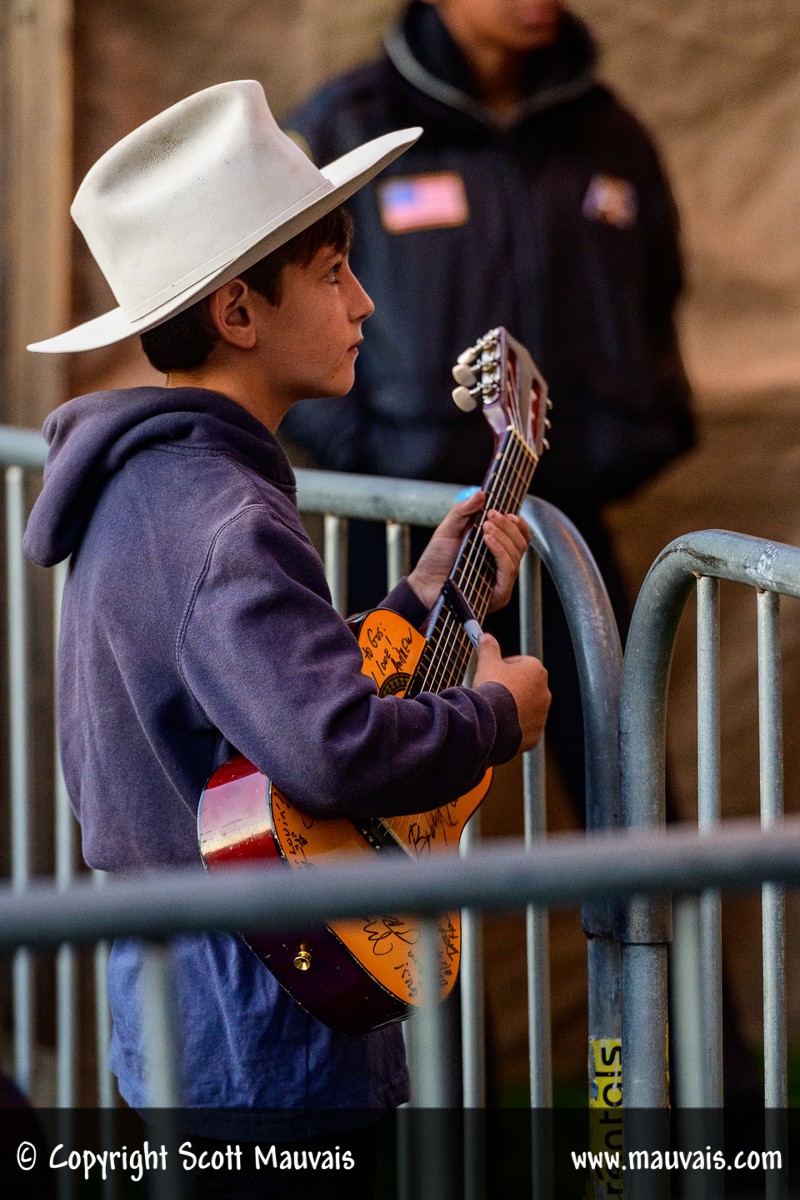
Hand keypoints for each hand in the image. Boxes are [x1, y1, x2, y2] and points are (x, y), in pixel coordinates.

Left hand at [407, 490, 529, 611]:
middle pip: (521, 543)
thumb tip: (481, 493)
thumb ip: (463, 511)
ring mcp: (502, 580)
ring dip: (503, 536)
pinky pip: (508, 570)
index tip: (506, 511)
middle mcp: (502, 565)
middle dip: (507, 526)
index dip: (518, 523)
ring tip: (486, 526)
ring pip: (517, 554)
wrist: (422, 585)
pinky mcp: (499, 593)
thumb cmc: (436, 560)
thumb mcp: (447, 529)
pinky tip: (488, 540)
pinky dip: (501, 551)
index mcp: (495, 549)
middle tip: (491, 515)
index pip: (519, 536)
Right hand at [473, 634, 549, 751]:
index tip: (494, 670)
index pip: (523, 663)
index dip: (506, 665)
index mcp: (536, 672)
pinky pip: (524, 727)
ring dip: (514, 706)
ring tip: (495, 708)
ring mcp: (541, 715)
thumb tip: (486, 637)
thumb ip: (489, 649)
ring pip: (527, 707)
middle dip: (512, 687)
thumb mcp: (487, 663)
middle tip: (493, 690)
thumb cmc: (492, 690)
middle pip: (527, 686)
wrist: (491, 722)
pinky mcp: (535, 734)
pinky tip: (499, 724)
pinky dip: (514, 725)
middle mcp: (544, 693)